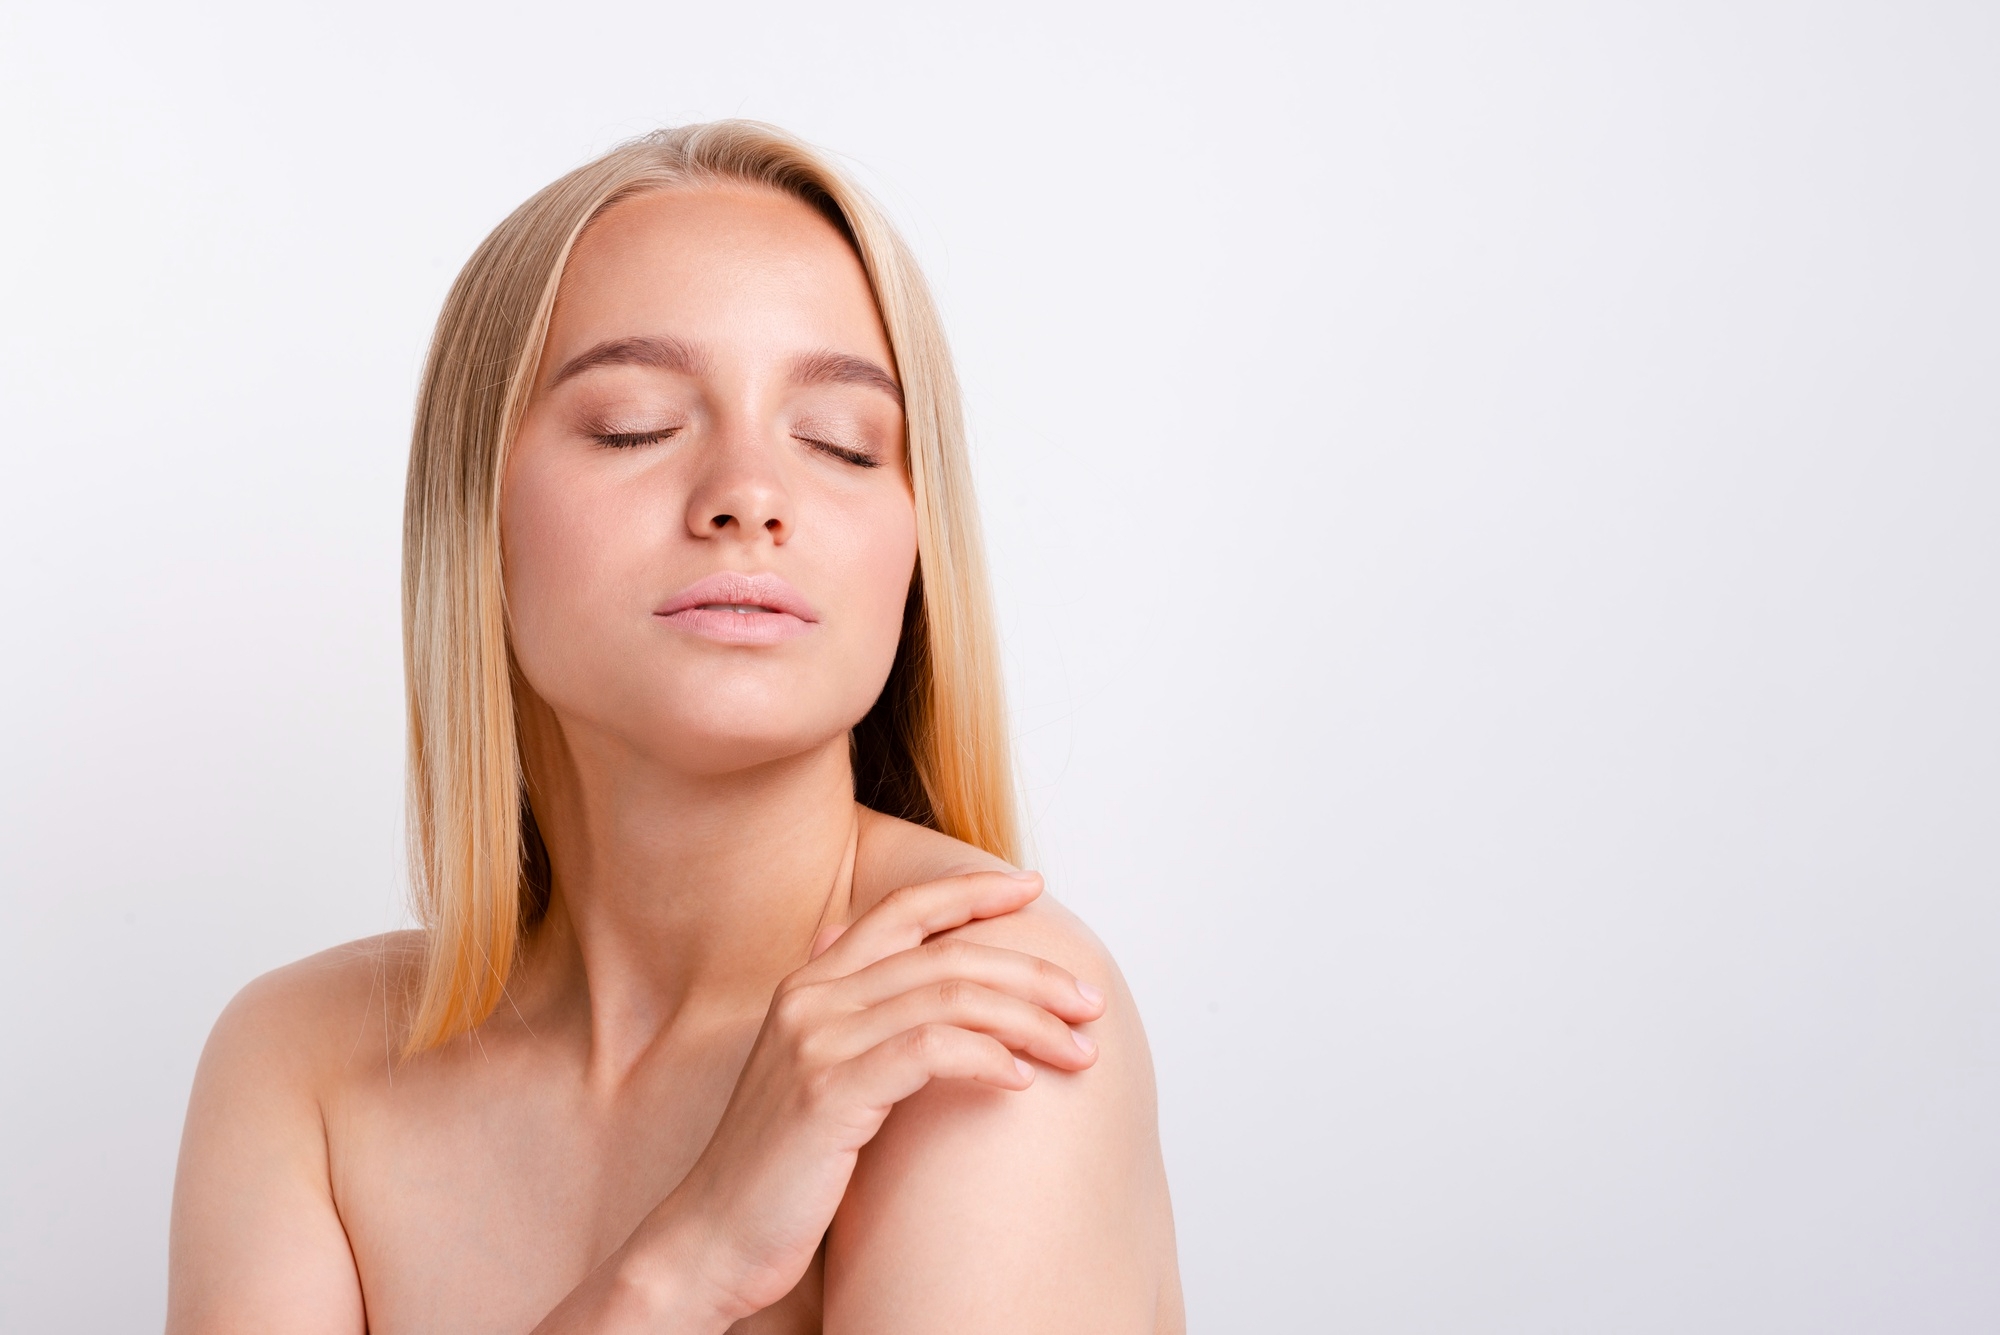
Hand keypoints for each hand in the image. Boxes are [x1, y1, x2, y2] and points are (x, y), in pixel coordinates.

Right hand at [629, 869, 1105, 1325]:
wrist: (712, 1237)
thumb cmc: (777, 1164)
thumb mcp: (810, 1071)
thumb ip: (847, 1012)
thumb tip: (868, 953)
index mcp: (810, 983)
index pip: (903, 910)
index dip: (971, 892)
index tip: (1032, 887)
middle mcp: (811, 998)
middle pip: (945, 953)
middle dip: (1031, 970)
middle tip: (1089, 1000)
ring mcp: (817, 1041)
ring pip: (948, 995)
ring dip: (1029, 1019)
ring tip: (1079, 1050)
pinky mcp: (829, 1091)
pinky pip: (929, 1050)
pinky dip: (987, 1058)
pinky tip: (1022, 1081)